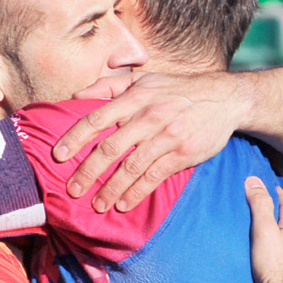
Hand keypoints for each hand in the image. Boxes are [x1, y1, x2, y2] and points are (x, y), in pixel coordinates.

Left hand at [54, 72, 243, 212]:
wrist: (224, 99)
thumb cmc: (177, 89)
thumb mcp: (144, 78)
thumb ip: (109, 85)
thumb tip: (76, 95)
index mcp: (135, 98)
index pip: (97, 118)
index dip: (75, 138)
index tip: (58, 156)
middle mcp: (148, 117)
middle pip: (110, 148)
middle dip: (88, 172)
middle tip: (72, 190)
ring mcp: (165, 137)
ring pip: (130, 167)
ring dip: (111, 189)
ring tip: (96, 204)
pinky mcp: (181, 154)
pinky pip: (153, 177)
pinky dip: (136, 193)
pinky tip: (124, 204)